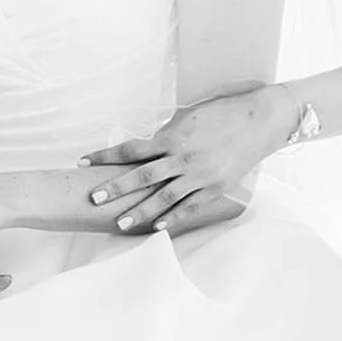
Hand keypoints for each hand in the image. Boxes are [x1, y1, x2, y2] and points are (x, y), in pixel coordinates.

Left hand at [81, 84, 295, 232]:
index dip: (105, 156)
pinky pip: (189, 206)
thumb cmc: (221, 113)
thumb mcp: (187, 117)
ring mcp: (199, 176)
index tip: (84, 161)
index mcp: (171, 137)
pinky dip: (173, 218)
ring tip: (120, 222)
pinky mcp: (214, 188)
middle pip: (141, 176)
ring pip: (163, 197)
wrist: (257, 120)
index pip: (130, 148)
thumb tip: (147, 148)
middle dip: (115, 188)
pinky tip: (158, 227)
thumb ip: (165, 135)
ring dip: (140, 211)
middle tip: (94, 198)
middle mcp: (182, 158)